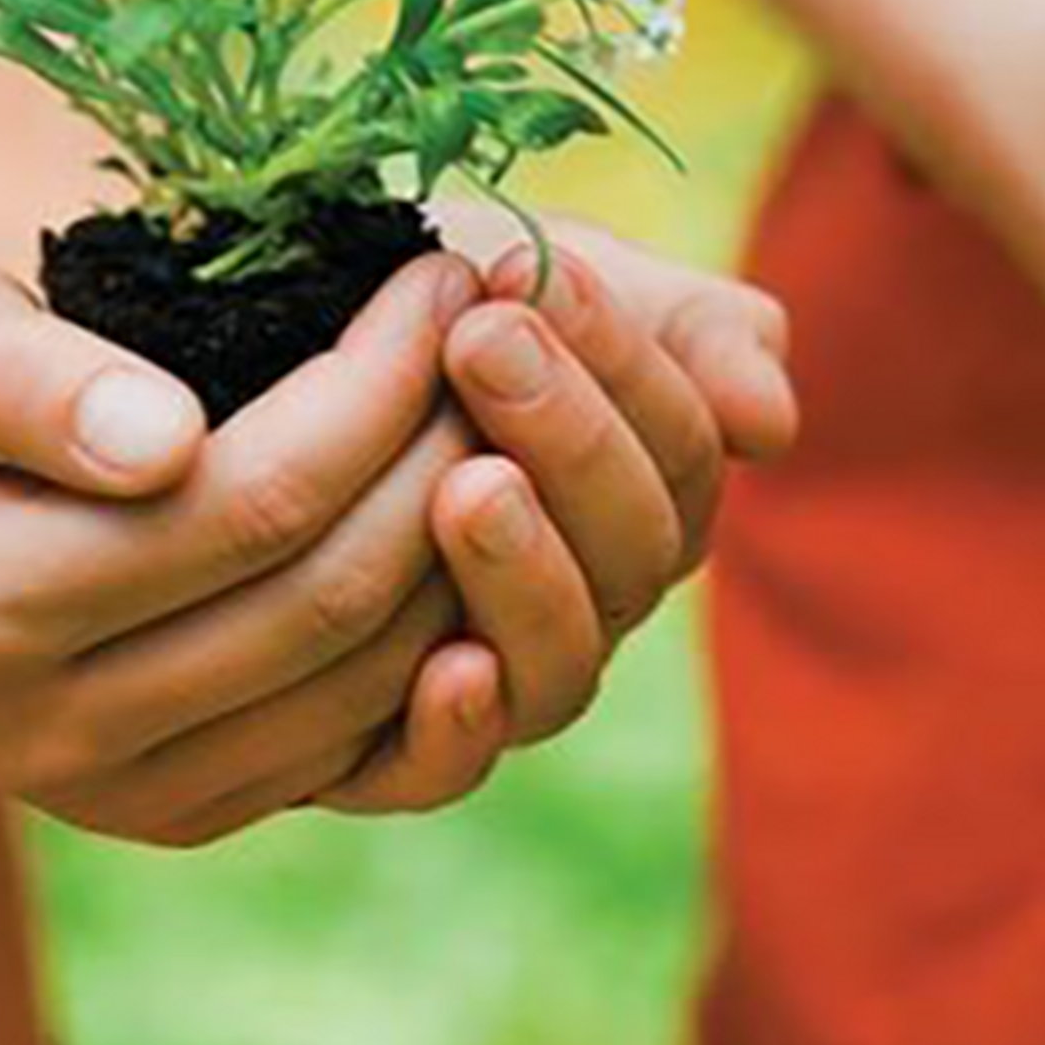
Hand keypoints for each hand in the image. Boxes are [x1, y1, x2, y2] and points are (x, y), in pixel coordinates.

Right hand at [0, 253, 614, 845]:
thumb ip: (20, 374)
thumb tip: (163, 437)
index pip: (252, 501)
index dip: (375, 388)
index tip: (441, 278)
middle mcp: (54, 737)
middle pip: (330, 603)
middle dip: (446, 457)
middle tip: (507, 338)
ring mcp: (125, 797)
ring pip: (366, 685)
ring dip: (467, 549)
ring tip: (502, 411)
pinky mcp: (184, 815)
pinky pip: (358, 745)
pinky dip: (437, 637)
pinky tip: (466, 523)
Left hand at [427, 208, 795, 742]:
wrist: (273, 360)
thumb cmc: (428, 304)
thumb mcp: (559, 273)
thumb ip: (693, 331)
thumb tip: (771, 426)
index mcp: (649, 493)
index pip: (683, 450)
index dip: (622, 362)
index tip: (534, 270)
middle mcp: (590, 599)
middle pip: (633, 553)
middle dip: (567, 436)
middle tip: (483, 340)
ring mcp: (503, 679)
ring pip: (559, 668)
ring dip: (524, 571)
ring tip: (464, 485)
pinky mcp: (390, 753)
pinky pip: (445, 774)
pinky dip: (456, 730)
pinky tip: (444, 666)